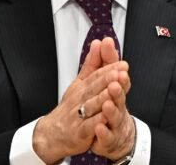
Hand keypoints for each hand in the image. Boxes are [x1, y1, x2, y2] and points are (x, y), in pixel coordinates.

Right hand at [32, 39, 129, 162]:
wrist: (53, 133)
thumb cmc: (70, 107)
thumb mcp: (79, 83)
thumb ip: (92, 64)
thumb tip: (98, 43)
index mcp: (83, 86)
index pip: (97, 75)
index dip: (109, 68)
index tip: (122, 63)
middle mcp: (81, 99)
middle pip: (95, 87)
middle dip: (107, 79)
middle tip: (119, 72)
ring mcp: (80, 115)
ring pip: (93, 105)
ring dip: (104, 97)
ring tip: (114, 89)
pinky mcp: (80, 132)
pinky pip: (89, 126)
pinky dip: (97, 123)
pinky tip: (105, 117)